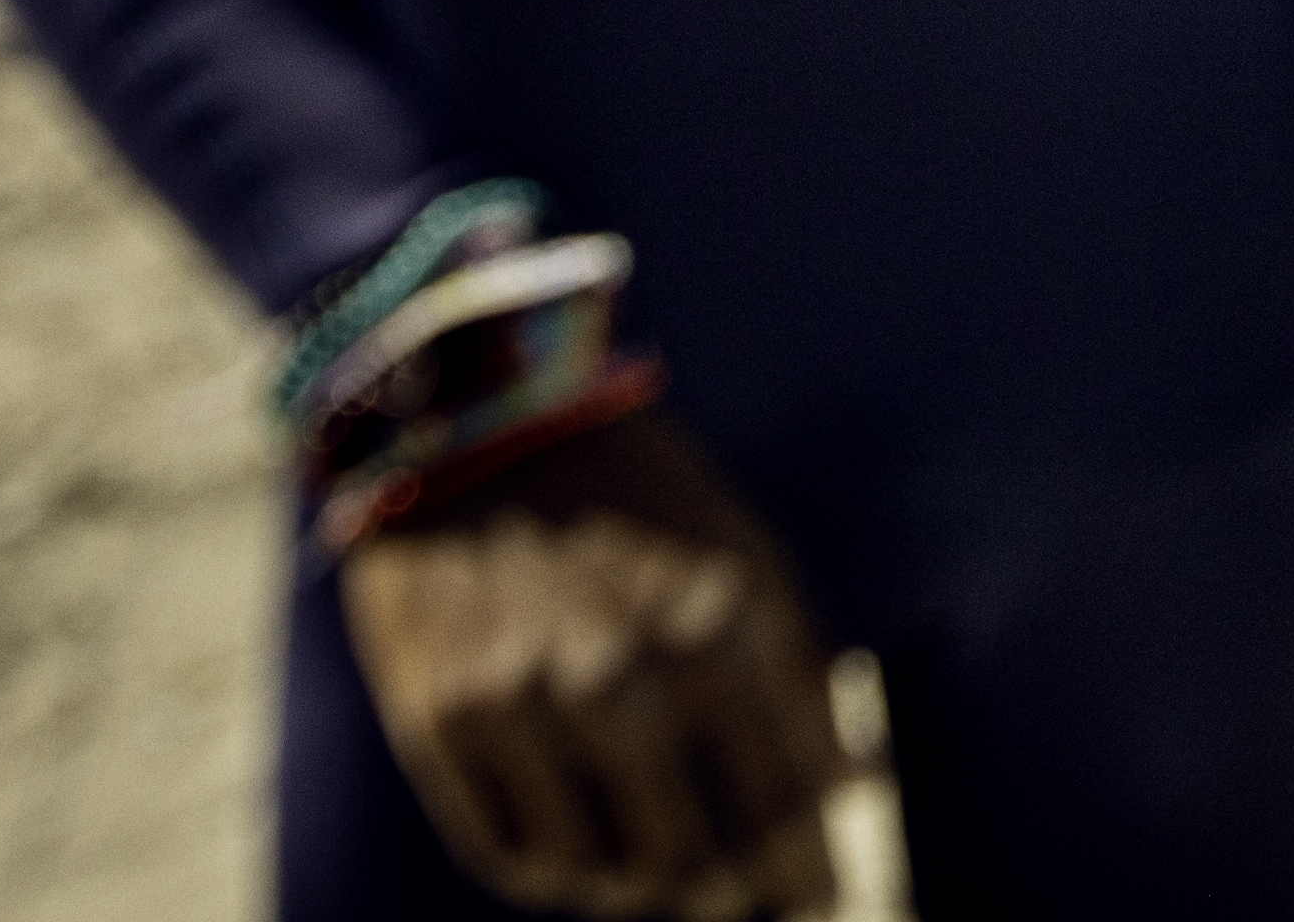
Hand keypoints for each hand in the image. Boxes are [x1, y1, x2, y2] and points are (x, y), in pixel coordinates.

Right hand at [335, 405, 846, 919]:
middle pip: (691, 861)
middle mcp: (621, 673)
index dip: (805, 867)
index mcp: (718, 624)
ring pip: (597, 876)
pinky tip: (581, 858)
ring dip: (640, 890)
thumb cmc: (637, 494)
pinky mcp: (439, 722)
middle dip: (728, 896)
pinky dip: (555, 872)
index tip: (818, 894)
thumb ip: (802, 672)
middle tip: (739, 899)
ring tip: (662, 879)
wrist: (475, 419)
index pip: (782, 801)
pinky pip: (509, 853)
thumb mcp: (745, 552)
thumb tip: (854, 787)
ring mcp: (521, 703)